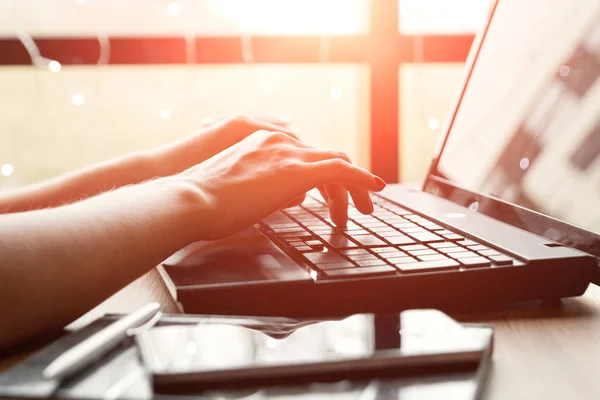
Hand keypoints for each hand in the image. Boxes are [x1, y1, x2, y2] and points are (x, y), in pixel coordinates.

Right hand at [157, 115, 371, 226]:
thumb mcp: (242, 191)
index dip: (324, 175)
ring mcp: (287, 153)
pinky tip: (374, 188)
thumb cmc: (207, 203)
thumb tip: (296, 196)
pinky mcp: (296, 169)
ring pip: (336, 162)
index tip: (332, 194)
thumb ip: (270, 188)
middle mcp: (278, 142)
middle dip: (345, 181)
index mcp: (263, 143)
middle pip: (325, 156)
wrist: (191, 200)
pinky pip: (341, 168)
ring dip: (354, 186)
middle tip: (355, 206)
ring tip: (363, 209)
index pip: (305, 154)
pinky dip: (361, 177)